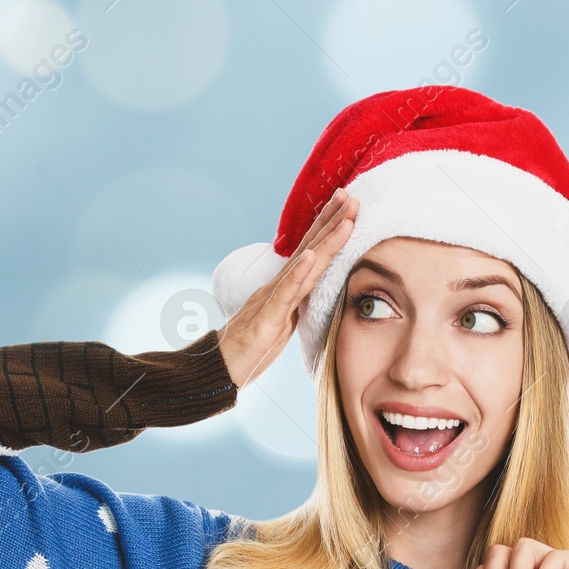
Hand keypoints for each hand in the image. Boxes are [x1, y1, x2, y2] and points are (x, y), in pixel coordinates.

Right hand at [216, 190, 358, 388]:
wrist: (217, 372)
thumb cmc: (247, 351)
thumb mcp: (279, 325)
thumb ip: (293, 305)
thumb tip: (311, 292)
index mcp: (283, 290)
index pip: (310, 254)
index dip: (328, 229)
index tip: (347, 206)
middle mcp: (277, 288)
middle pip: (308, 250)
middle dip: (331, 222)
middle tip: (351, 195)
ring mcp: (270, 302)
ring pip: (303, 267)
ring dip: (325, 241)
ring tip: (344, 218)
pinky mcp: (265, 321)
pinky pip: (284, 294)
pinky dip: (298, 274)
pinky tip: (311, 256)